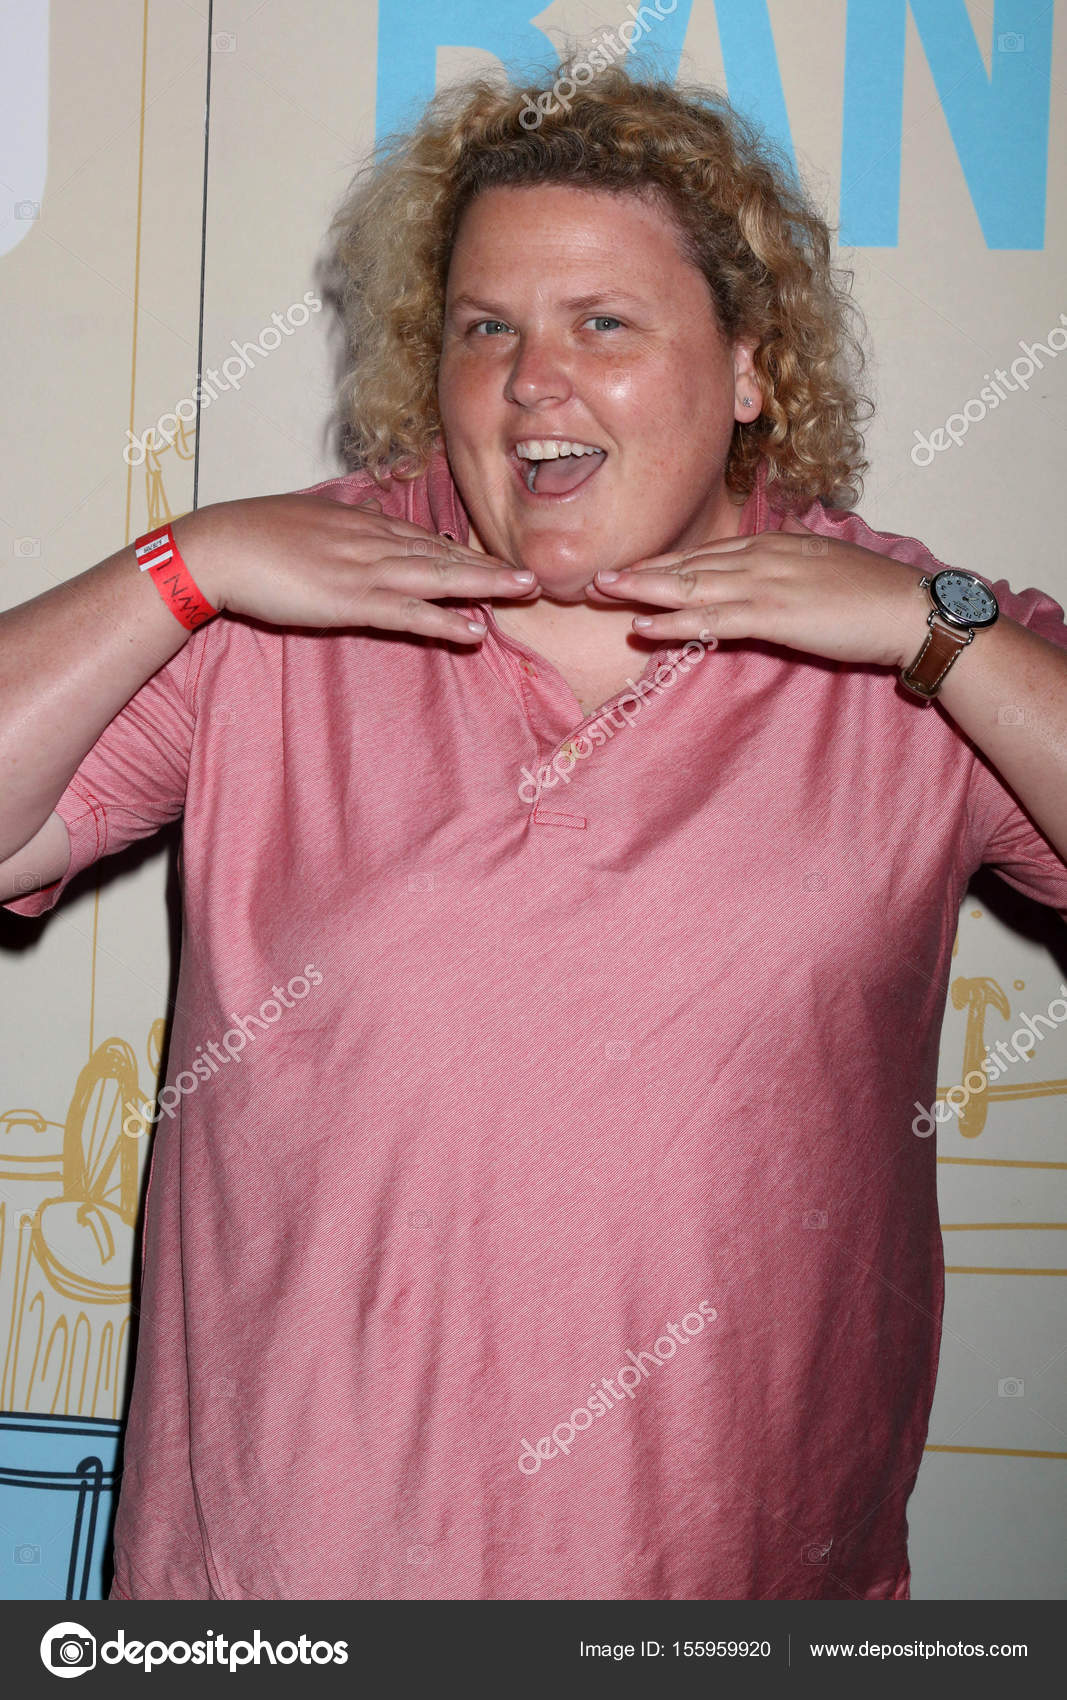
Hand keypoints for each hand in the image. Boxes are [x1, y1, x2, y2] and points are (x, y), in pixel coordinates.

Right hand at [171, 492, 535, 643]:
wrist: (219, 546)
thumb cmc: (252, 535)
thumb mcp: (308, 517)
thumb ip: (342, 520)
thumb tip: (361, 509)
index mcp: (362, 523)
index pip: (425, 539)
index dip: (465, 553)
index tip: (498, 561)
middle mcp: (373, 541)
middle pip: (444, 553)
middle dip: (491, 565)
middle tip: (535, 573)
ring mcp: (365, 570)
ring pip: (439, 577)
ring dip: (485, 585)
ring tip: (524, 591)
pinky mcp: (352, 600)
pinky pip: (409, 613)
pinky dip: (444, 620)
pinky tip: (474, 630)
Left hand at [590, 515, 930, 669]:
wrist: (908, 609)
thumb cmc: (872, 595)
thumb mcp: (823, 567)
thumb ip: (791, 566)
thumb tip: (773, 571)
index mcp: (773, 544)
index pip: (707, 552)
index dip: (665, 561)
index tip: (631, 567)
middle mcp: (761, 557)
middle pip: (688, 563)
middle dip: (640, 571)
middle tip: (595, 578)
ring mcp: (764, 584)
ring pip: (690, 585)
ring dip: (642, 590)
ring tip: (602, 592)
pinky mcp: (772, 615)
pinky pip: (710, 619)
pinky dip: (672, 623)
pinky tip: (642, 626)